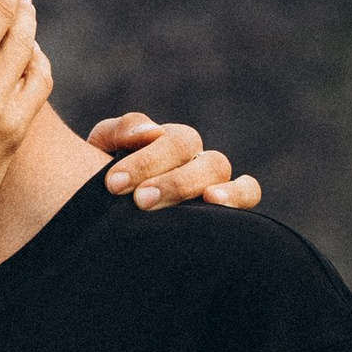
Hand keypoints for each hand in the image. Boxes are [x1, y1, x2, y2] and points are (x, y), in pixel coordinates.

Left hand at [88, 112, 261, 211]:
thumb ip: (119, 132)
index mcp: (165, 142)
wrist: (107, 220)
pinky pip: (248, 191)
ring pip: (218, 168)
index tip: (113, 185)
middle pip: (192, 152)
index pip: (167, 139)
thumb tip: (150, 131)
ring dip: (196, 185)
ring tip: (184, 201)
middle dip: (169, 178)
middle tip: (140, 200)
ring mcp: (211, 179)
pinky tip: (213, 203)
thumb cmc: (108, 183)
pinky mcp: (225, 208)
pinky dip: (238, 193)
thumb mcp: (102, 151)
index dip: (144, 160)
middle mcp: (191, 158)